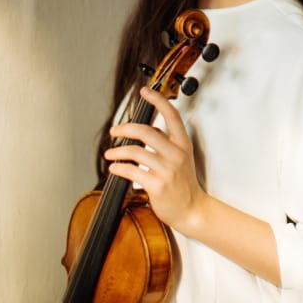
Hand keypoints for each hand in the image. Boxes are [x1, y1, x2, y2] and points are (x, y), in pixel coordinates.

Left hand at [104, 87, 205, 231]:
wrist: (192, 210)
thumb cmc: (184, 184)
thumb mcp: (182, 157)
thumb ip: (168, 142)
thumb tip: (151, 128)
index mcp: (183, 144)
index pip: (172, 116)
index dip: (158, 100)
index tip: (145, 91)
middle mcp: (176, 154)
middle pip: (146, 131)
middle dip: (125, 128)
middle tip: (114, 131)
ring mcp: (167, 170)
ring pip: (136, 152)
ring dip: (117, 151)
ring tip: (110, 154)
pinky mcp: (157, 185)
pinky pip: (132, 171)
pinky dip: (120, 168)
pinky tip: (114, 168)